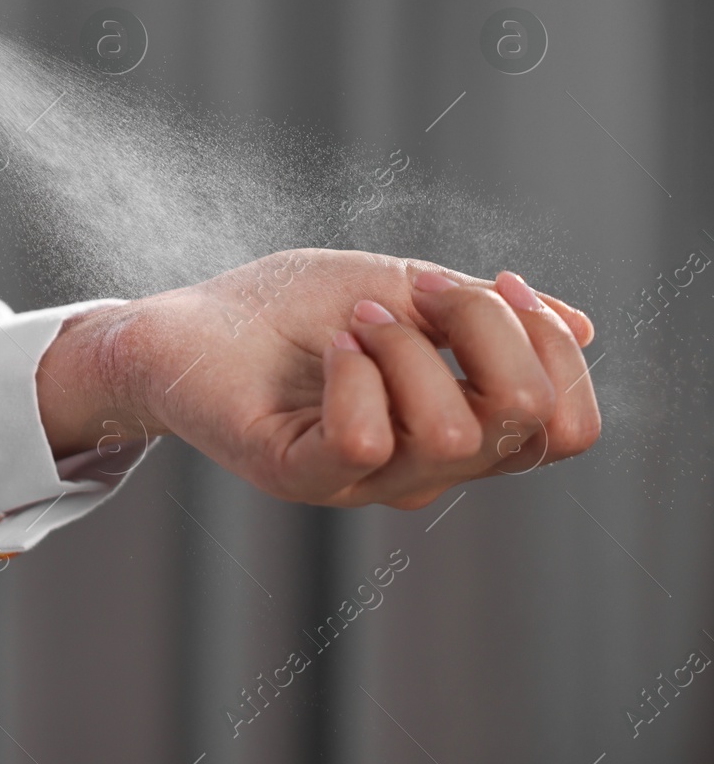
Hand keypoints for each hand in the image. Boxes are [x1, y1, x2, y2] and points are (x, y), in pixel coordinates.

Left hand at [37, 249, 600, 507]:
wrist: (183, 324)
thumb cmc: (284, 310)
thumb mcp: (399, 290)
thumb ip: (481, 314)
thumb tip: (580, 325)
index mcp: (455, 428)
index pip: (564, 428)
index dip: (555, 351)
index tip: (501, 283)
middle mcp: (420, 469)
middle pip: (524, 422)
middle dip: (484, 328)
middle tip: (409, 292)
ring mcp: (359, 480)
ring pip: (452, 435)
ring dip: (409, 347)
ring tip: (355, 321)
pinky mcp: (298, 474)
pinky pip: (364, 441)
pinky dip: (356, 373)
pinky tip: (329, 346)